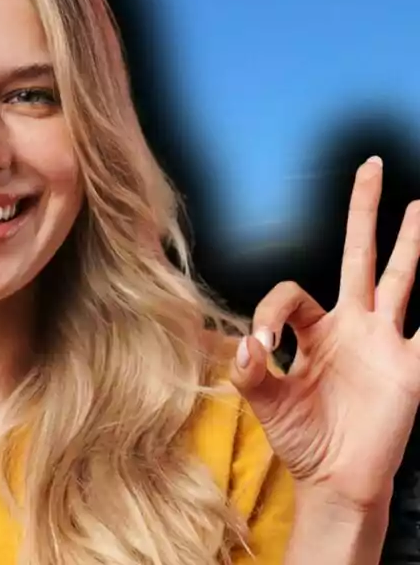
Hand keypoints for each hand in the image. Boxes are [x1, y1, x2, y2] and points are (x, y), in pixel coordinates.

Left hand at [230, 156, 419, 511]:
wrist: (335, 479)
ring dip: (410, 243)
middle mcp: (352, 325)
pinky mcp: (410, 369)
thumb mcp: (265, 402)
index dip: (270, 312)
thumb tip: (244, 346)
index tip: (260, 347)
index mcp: (313, 329)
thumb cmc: (301, 438)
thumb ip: (251, 372)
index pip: (292, 292)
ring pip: (400, 278)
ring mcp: (385, 342)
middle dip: (363, 212)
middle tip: (369, 166)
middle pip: (359, 255)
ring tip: (416, 205)